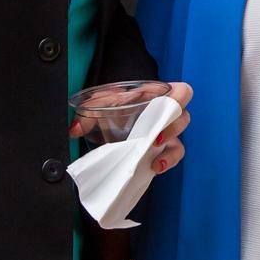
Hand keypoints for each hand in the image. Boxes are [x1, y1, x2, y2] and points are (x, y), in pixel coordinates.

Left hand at [69, 82, 191, 176]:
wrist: (111, 120)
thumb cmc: (113, 105)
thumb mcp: (101, 103)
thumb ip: (88, 112)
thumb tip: (74, 129)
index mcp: (156, 96)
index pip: (182, 91)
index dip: (180, 98)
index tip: (168, 106)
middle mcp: (165, 115)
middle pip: (184, 117)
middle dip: (173, 128)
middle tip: (156, 137)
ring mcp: (164, 134)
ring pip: (180, 141)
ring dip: (170, 151)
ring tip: (155, 159)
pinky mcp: (160, 151)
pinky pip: (172, 157)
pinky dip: (166, 163)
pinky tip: (154, 167)